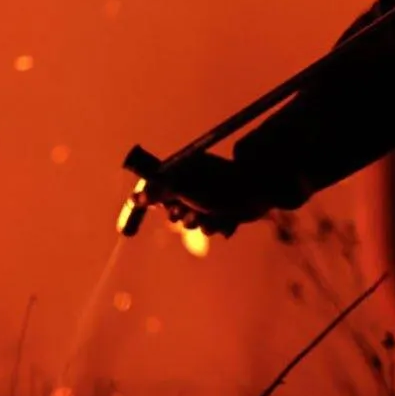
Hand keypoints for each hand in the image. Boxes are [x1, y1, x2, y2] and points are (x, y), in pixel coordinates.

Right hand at [148, 152, 286, 236]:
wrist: (259, 193)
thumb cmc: (219, 185)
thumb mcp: (182, 186)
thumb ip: (158, 191)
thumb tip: (135, 198)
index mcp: (186, 168)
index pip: (160, 184)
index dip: (156, 197)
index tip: (154, 205)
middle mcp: (197, 182)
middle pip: (173, 207)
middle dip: (180, 214)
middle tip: (188, 209)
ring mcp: (211, 197)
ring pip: (191, 222)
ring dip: (200, 221)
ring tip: (212, 212)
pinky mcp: (224, 211)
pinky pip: (210, 227)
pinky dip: (216, 224)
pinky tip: (226, 217)